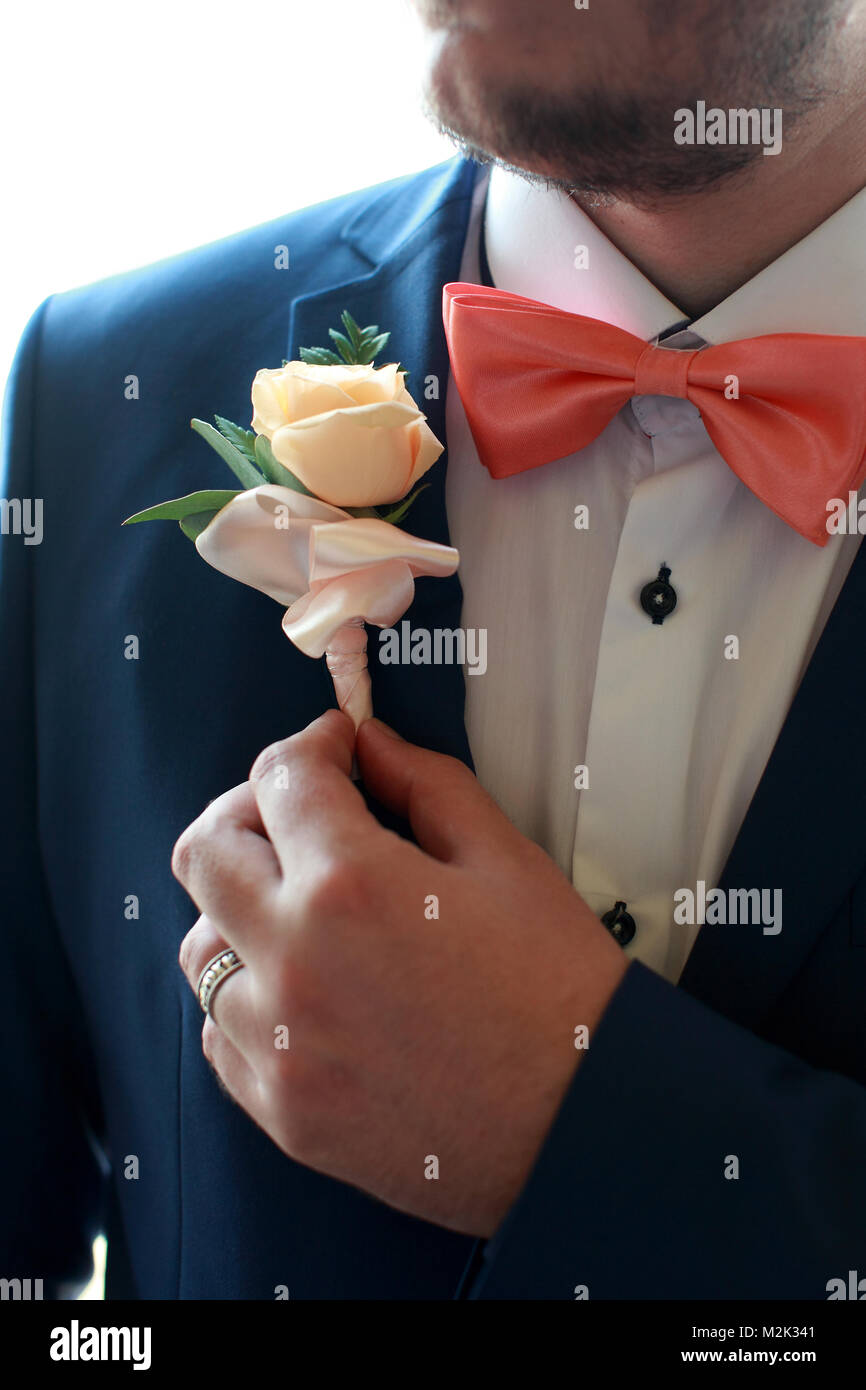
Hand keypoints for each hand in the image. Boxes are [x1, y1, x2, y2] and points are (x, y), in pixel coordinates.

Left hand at [175, 710, 628, 1236]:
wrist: (588, 1130)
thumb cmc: (561, 997)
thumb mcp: (508, 863)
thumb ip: (427, 786)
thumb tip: (372, 748)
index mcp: (350, 887)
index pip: (282, 779)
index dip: (312, 745)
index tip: (335, 749)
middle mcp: (293, 962)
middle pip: (205, 851)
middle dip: (250, 810)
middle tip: (302, 813)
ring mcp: (278, 1046)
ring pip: (201, 947)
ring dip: (239, 908)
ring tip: (301, 907)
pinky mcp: (283, 1112)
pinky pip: (221, 1033)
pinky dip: (249, 996)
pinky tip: (304, 986)